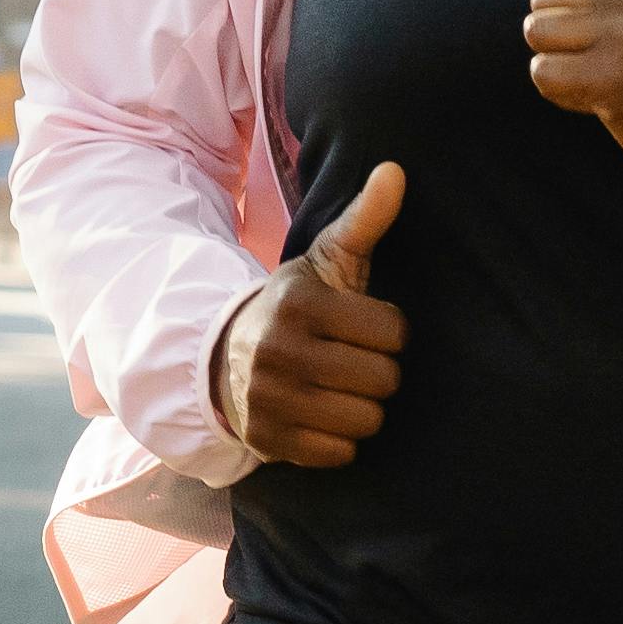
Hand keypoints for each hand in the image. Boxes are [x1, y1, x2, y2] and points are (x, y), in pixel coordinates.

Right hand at [209, 163, 411, 468]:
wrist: (227, 355)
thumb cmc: (298, 306)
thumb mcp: (327, 260)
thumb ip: (365, 219)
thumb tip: (396, 170)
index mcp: (299, 303)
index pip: (393, 332)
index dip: (389, 331)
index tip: (365, 326)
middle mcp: (278, 350)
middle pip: (384, 381)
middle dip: (379, 371)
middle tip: (352, 359)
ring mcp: (268, 399)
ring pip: (366, 421)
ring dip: (363, 408)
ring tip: (340, 387)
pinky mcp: (266, 440)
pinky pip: (340, 454)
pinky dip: (340, 439)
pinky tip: (322, 414)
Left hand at [525, 0, 622, 186]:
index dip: (577, 3)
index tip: (614, 29)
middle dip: (560, 32)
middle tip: (604, 57)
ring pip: (538, 33)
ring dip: (557, 61)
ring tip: (597, 75)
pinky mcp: (613, 80)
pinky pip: (542, 74)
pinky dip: (558, 91)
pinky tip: (594, 99)